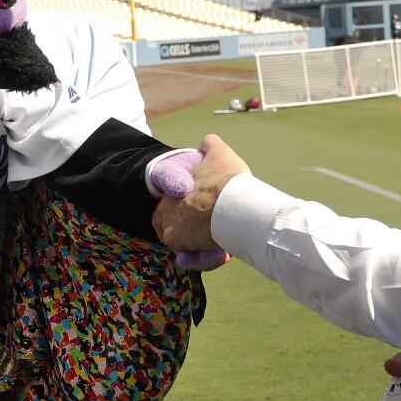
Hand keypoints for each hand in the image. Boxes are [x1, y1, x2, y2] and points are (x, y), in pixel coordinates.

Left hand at [148, 149, 231, 270]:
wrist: (236, 204)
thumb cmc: (230, 179)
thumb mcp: (220, 153)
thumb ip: (210, 145)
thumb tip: (206, 142)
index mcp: (171, 190)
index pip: (176, 208)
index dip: (196, 215)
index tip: (212, 218)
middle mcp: (164, 208)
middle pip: (181, 228)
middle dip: (198, 233)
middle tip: (219, 232)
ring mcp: (168, 226)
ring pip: (186, 243)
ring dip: (203, 246)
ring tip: (224, 244)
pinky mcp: (176, 243)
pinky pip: (192, 257)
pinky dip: (206, 258)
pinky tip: (222, 253)